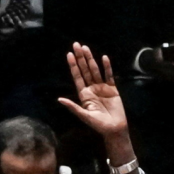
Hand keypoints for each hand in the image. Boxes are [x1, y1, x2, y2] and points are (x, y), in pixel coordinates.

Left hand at [56, 44, 135, 167]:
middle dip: (81, 57)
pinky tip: (104, 58)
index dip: (73, 65)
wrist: (114, 128)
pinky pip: (109, 76)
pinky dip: (107, 67)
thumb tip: (59, 100)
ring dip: (91, 59)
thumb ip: (73, 107)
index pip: (77, 76)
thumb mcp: (84, 116)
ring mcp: (102, 88)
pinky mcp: (113, 89)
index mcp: (83, 94)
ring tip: (86, 48)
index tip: (69, 54)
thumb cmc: (98, 125)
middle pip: (85, 70)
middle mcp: (92, 88)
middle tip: (77, 44)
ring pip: (95, 70)